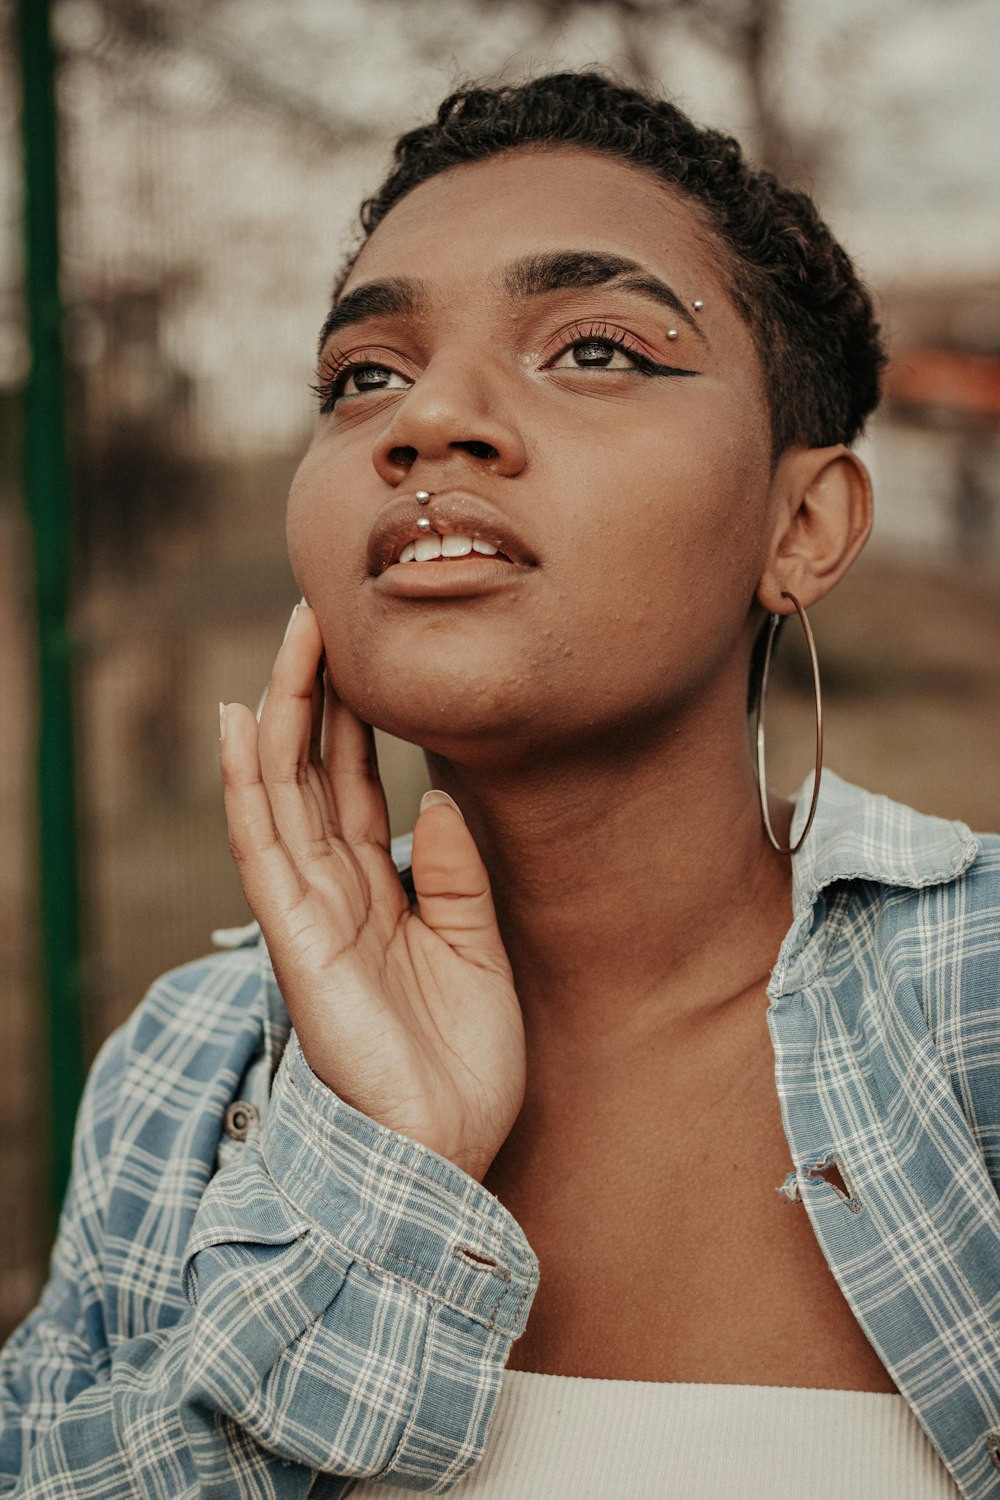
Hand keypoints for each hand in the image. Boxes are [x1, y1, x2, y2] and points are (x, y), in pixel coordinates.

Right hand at [219, 604, 524, 1180]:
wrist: (448, 1153)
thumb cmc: (463, 1066)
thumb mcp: (479, 953)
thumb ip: (457, 877)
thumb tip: (437, 799)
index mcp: (379, 892)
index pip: (354, 784)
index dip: (354, 718)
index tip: (363, 650)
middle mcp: (336, 892)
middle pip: (313, 771)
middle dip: (316, 693)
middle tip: (323, 614)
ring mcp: (311, 912)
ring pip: (282, 790)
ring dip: (283, 713)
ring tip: (290, 638)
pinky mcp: (299, 940)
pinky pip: (265, 848)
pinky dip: (249, 784)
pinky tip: (242, 726)